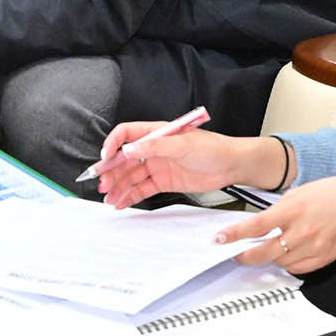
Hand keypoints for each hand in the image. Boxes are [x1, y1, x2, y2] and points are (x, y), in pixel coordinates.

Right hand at [95, 122, 284, 206]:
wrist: (232, 165)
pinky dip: (131, 196)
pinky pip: (142, 189)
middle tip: (103, 183)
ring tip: (109, 198)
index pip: (126, 134)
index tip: (105, 157)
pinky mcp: (164, 182)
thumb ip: (155, 146)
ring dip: (119, 186)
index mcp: (157, 133)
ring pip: (131, 176)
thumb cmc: (213, 148)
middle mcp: (154, 149)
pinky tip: (121, 203)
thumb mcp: (183, 144)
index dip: (113, 144)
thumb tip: (131, 148)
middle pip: (125, 159)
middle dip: (112, 171)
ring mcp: (158, 166)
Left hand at [227, 175, 335, 275]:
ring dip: (269, 258)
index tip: (219, 239)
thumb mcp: (298, 193)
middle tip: (236, 253)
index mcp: (293, 209)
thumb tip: (257, 225)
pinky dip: (287, 264)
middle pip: (264, 252)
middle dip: (245, 255)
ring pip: (279, 263)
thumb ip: (277, 211)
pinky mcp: (323, 258)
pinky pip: (297, 269)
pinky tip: (286, 254)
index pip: (256, 226)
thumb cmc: (332, 194)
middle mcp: (302, 230)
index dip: (234, 235)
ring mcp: (314, 247)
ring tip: (266, 248)